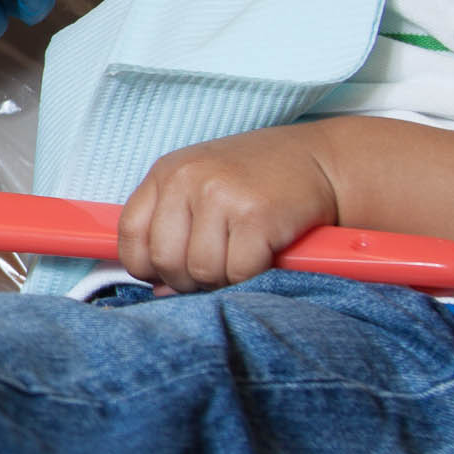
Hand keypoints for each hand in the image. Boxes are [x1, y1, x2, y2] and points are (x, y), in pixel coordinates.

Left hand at [117, 125, 339, 292]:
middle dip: (187, 279)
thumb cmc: (260, 180)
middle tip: (215, 270)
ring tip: (241, 259)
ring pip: (200, 271)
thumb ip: (174, 232)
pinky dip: (250, 277)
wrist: (324, 161)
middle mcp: (187, 179)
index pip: (129, 233)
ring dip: (221, 280)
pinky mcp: (256, 215)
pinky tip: (263, 256)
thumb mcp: (204, 188)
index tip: (166, 274)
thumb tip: (157, 292)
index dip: (145, 265)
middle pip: (164, 259)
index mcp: (167, 172)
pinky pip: (237, 273)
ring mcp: (220, 195)